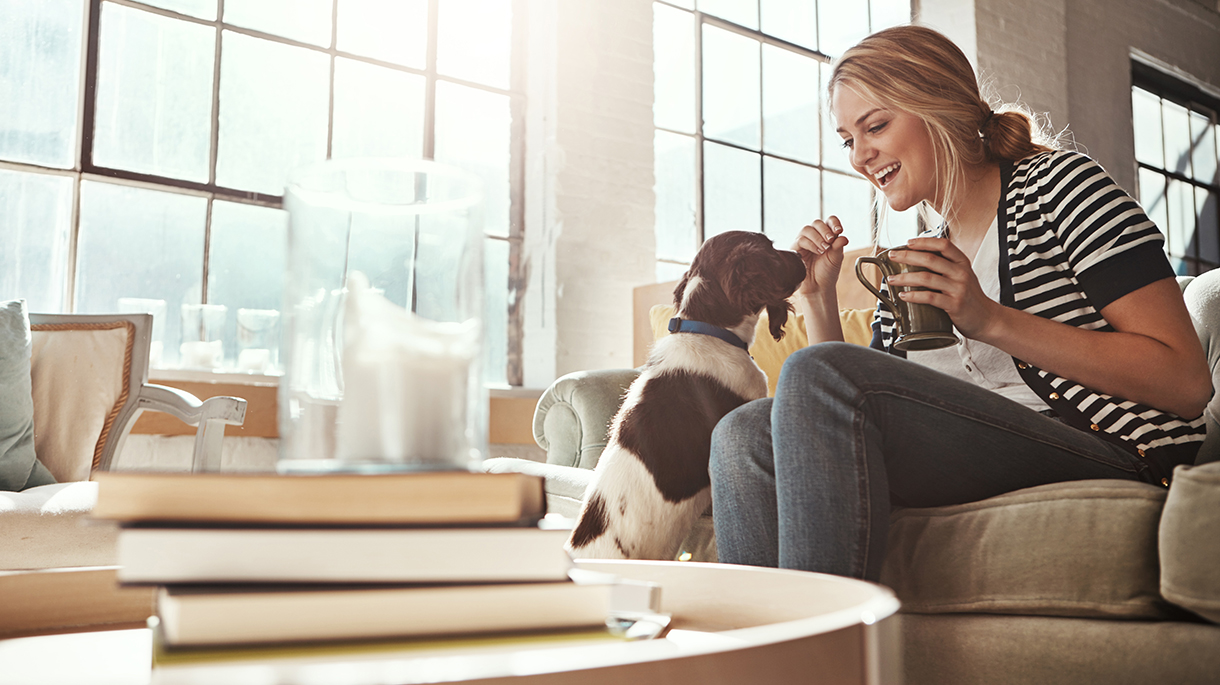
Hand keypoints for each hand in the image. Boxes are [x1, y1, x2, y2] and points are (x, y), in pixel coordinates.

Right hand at [791, 217, 849, 298]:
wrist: (818, 287)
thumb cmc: (827, 272)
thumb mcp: (836, 258)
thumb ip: (839, 246)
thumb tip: (843, 237)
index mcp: (827, 236)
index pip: (829, 221)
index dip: (833, 222)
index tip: (839, 230)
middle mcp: (815, 236)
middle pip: (817, 222)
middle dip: (824, 230)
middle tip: (830, 240)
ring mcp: (805, 242)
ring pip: (807, 229)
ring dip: (817, 237)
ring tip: (824, 249)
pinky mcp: (796, 249)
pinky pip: (800, 240)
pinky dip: (810, 244)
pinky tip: (817, 252)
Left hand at [887, 237, 1001, 339]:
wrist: (988, 319)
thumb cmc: (970, 297)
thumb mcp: (962, 277)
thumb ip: (946, 268)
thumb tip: (917, 261)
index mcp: (962, 263)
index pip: (944, 245)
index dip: (925, 242)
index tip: (908, 242)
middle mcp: (961, 273)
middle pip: (930, 259)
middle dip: (907, 256)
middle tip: (891, 256)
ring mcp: (958, 289)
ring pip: (926, 278)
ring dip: (905, 277)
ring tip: (891, 279)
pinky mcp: (954, 305)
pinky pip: (930, 297)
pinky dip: (913, 295)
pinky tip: (903, 295)